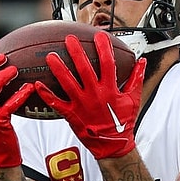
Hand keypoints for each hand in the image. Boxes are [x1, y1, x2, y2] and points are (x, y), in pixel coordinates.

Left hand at [35, 31, 146, 159]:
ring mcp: (82, 104)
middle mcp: (95, 94)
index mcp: (110, 89)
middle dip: (76, 52)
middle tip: (69, 39)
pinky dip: (47, 94)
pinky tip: (37, 84)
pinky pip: (57, 103)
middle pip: (84, 69)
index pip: (107, 63)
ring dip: (59, 69)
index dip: (104, 48)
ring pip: (68, 83)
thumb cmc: (123, 122)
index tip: (100, 35)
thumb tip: (142, 61)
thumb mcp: (134, 99)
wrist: (113, 145)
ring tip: (51, 55)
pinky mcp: (72, 114)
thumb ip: (136, 79)